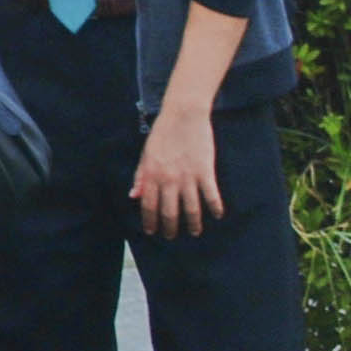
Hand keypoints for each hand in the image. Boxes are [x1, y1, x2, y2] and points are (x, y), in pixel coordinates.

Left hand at [133, 99, 226, 236]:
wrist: (183, 115)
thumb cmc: (162, 133)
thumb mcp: (146, 154)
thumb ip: (140, 176)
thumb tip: (134, 196)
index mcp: (151, 174)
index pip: (149, 205)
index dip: (150, 221)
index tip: (152, 232)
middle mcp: (168, 179)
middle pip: (169, 212)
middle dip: (170, 227)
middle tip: (171, 236)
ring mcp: (188, 177)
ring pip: (191, 209)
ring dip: (193, 224)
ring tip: (193, 231)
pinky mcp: (205, 172)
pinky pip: (211, 196)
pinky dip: (215, 208)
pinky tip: (217, 215)